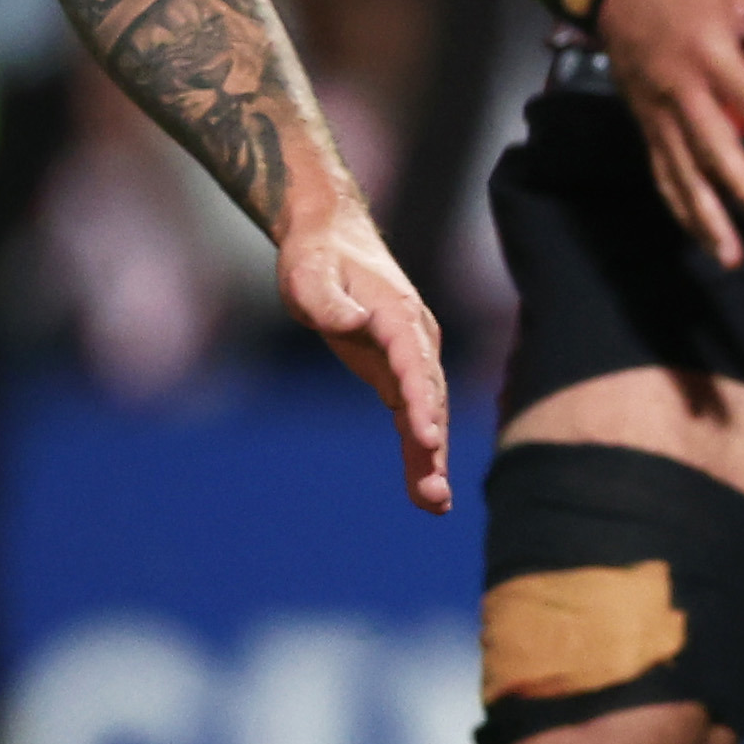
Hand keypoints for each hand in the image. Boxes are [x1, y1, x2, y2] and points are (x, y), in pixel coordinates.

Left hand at [274, 197, 456, 514]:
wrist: (331, 239)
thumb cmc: (317, 257)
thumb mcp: (309, 274)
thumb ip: (328, 300)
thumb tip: (355, 324)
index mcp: (397, 314)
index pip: (414, 362)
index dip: (421, 400)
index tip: (427, 437)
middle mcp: (415, 339)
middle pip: (429, 398)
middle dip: (432, 446)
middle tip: (434, 491)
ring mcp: (411, 359)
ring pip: (427, 415)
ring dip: (432, 460)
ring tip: (435, 504)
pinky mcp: (398, 376)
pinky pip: (412, 419)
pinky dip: (421, 454)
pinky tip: (426, 492)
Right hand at [595, 0, 743, 266]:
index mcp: (708, 49)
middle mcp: (681, 88)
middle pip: (711, 145)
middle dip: (739, 187)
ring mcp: (660, 113)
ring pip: (682, 171)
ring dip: (705, 216)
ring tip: (732, 255)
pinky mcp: (647, 127)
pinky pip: (662, 173)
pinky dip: (680, 208)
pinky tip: (701, 239)